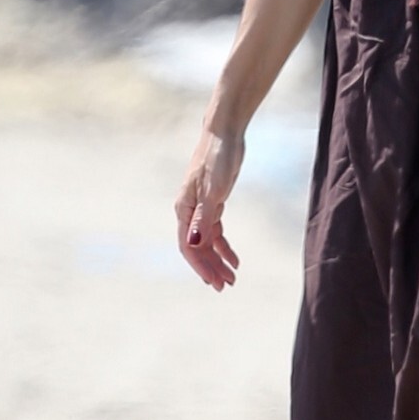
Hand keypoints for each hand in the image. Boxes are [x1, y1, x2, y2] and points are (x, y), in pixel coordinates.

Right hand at [175, 124, 244, 290]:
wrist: (225, 133)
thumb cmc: (218, 158)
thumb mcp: (214, 189)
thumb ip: (204, 218)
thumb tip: (193, 244)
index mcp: (184, 209)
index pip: (188, 246)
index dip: (201, 266)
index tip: (214, 283)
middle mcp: (188, 211)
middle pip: (197, 248)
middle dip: (210, 268)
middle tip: (226, 286)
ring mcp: (200, 207)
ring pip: (207, 242)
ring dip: (218, 260)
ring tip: (232, 277)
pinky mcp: (213, 202)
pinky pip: (215, 231)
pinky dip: (224, 246)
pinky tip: (234, 258)